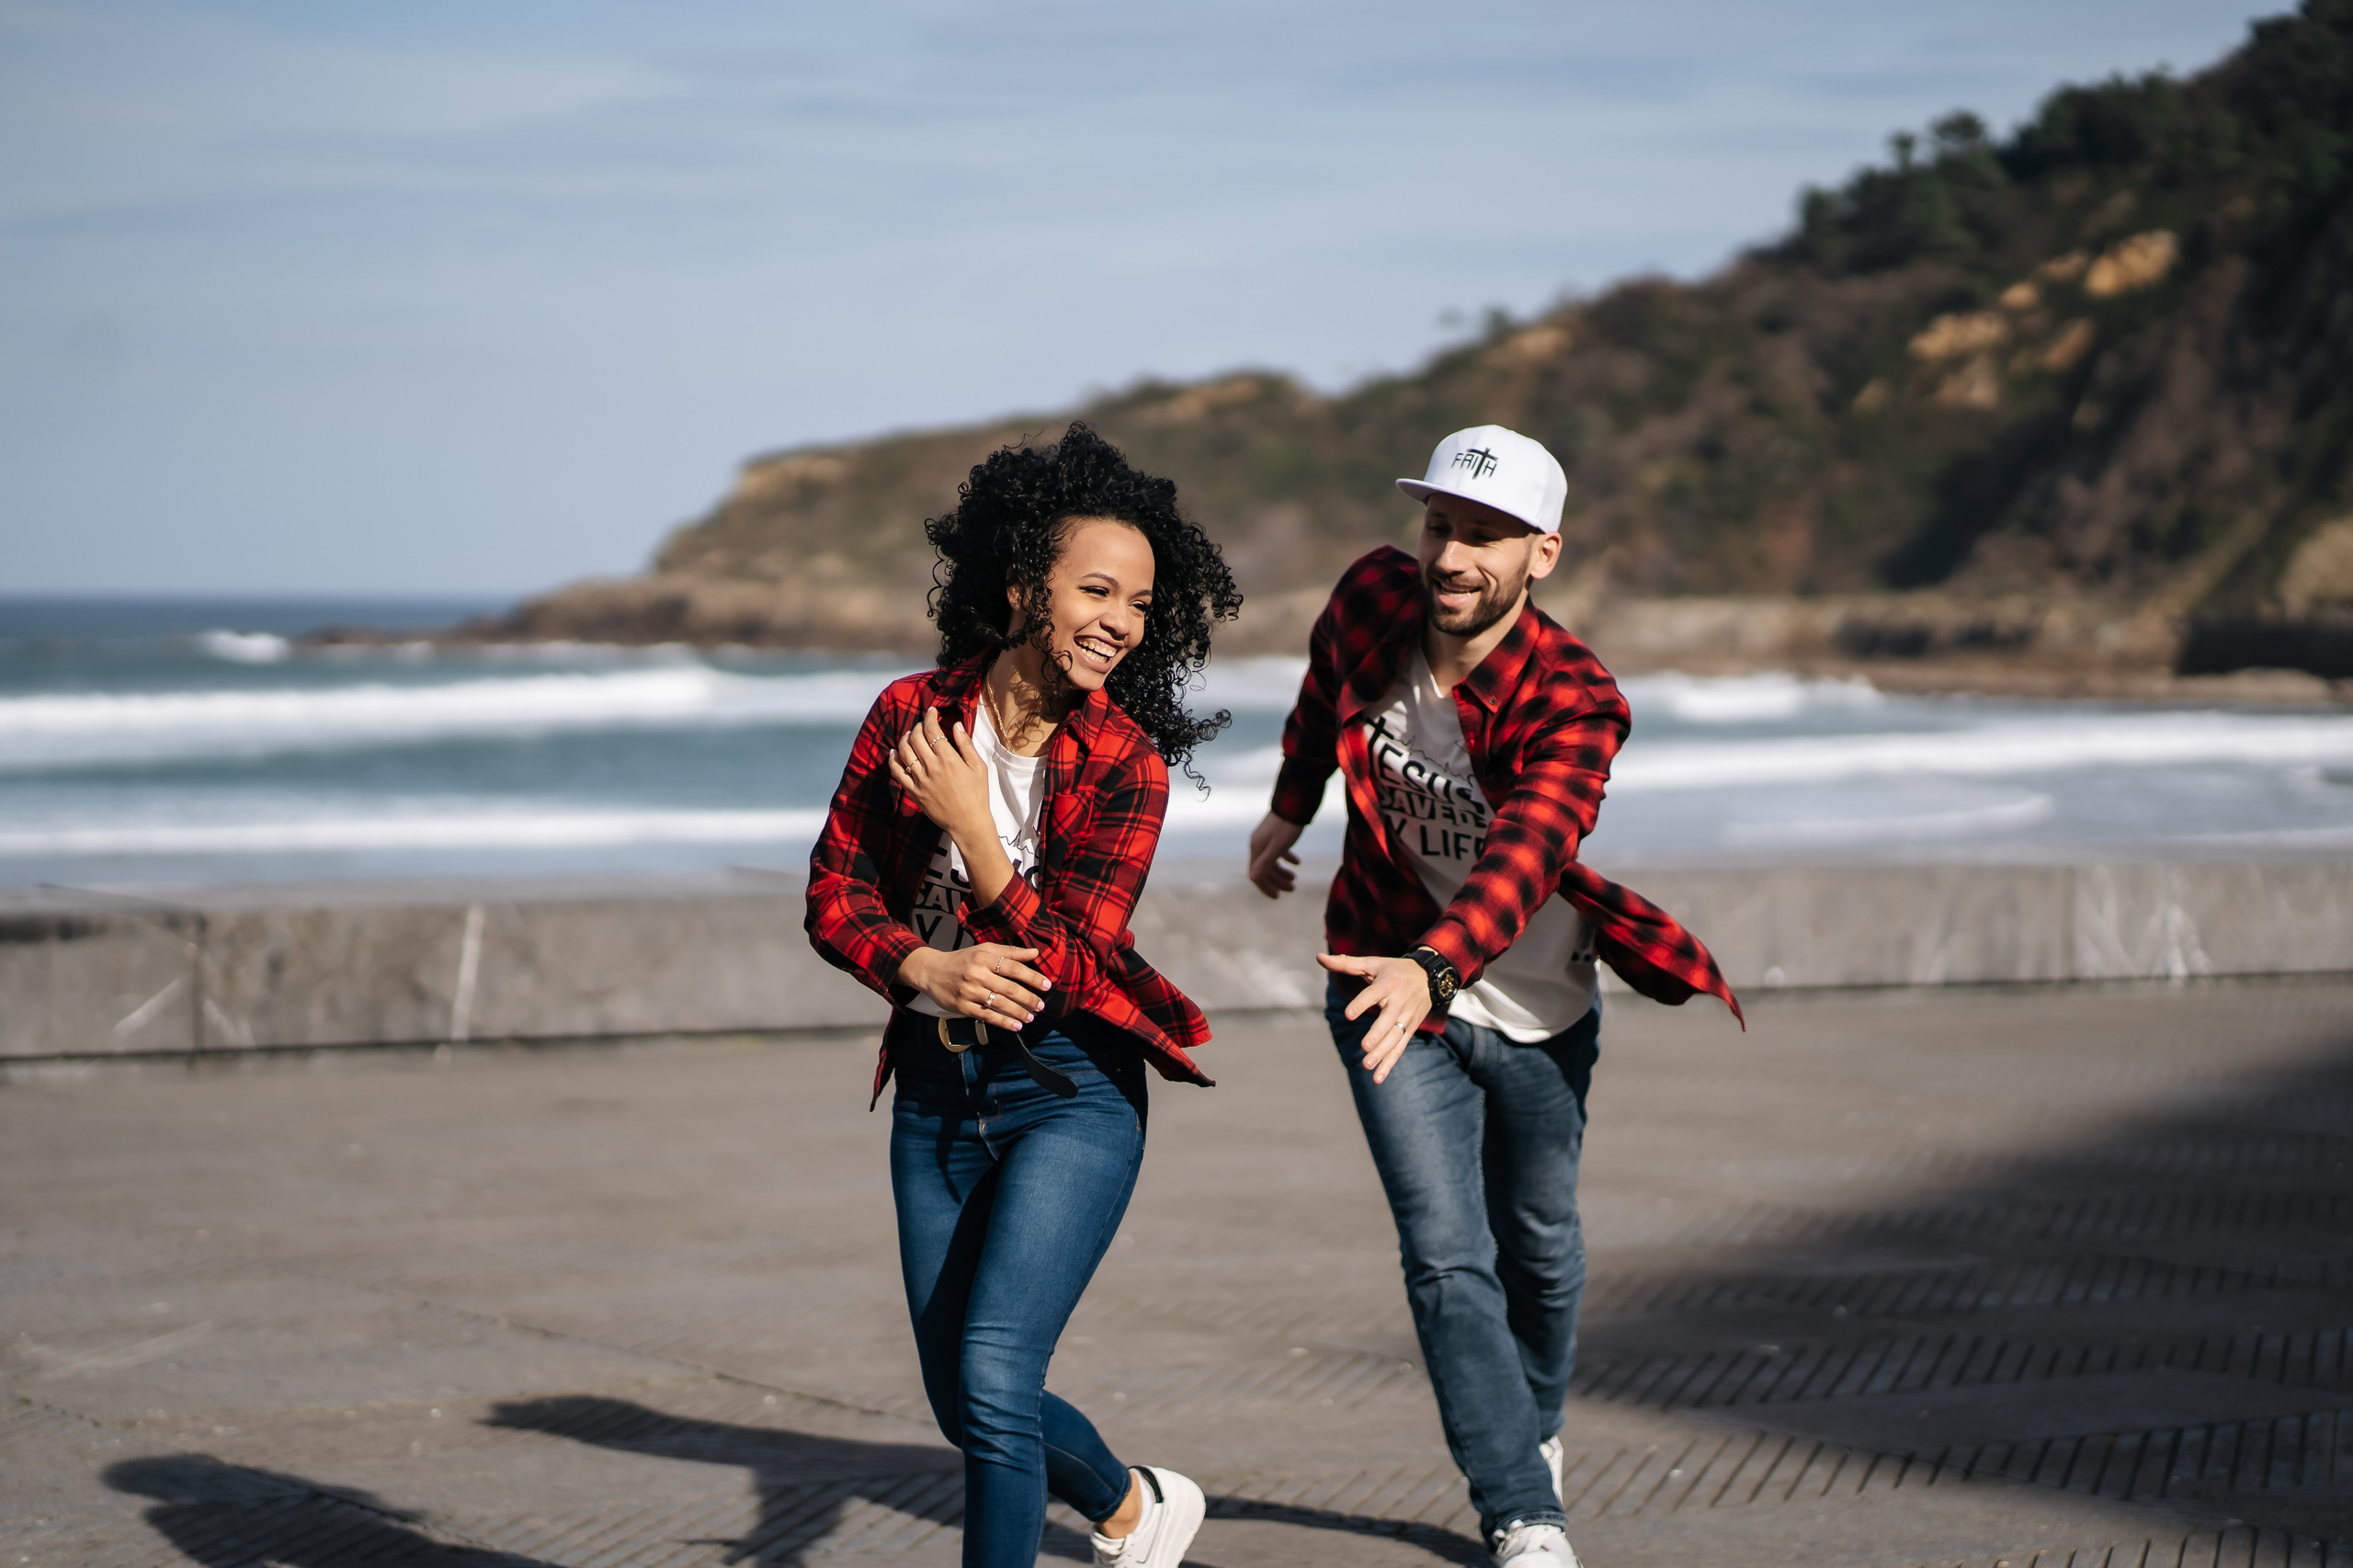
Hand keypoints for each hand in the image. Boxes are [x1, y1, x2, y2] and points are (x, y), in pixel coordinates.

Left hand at [888, 706, 990, 843]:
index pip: (932, 730)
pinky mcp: (913, 792)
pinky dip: (893, 760)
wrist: (968, 823)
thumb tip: (956, 725)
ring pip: (904, 752)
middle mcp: (931, 767)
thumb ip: (966, 744)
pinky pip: (897, 773)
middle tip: (922, 724)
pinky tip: (893, 752)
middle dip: (917, 726)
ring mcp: (920, 780)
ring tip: (909, 735)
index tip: (931, 711)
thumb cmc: (977, 795)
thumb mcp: (978, 767)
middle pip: (916, 738)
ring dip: (905, 739)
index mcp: (948, 759)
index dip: (930, 717)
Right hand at [898, 943, 1051, 1028]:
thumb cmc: (963, 960)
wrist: (932, 972)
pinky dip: (1003, 1022)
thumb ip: (1010, 952)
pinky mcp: (962, 1007)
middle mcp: (976, 974)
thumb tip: (1035, 952)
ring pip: (999, 1004)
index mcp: (983, 957)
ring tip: (1031, 1017)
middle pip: (1009, 988)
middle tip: (1041, 1006)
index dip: (1032, 977)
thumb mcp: (984, 950)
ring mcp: (969, 991)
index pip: (1013, 968)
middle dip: (1028, 998)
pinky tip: (1016, 1026)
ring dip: (1018, 1012)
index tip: (1047, 985)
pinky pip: (987, 1016)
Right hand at [1247, 812, 1303, 898]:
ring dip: (1282, 872)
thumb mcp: (1278, 846)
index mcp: (1257, 849)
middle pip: (1265, 869)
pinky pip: (1278, 851)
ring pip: (1272, 861)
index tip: (1277, 896)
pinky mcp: (1276, 834)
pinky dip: (1287, 859)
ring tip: (1295, 878)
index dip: (1265, 887)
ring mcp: (1267, 839)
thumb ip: (1265, 863)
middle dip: (1277, 881)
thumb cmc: (1287, 826)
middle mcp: (1258, 845)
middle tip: (1293, 889)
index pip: (1256, 874)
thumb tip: (1252, 878)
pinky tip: (1297, 863)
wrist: (1294, 803)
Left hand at [1316, 952, 1431, 1084]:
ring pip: (1395, 1037)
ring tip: (1367, 1065)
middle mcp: (1399, 1001)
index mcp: (1388, 984)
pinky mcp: (1410, 1029)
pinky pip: (1400, 1048)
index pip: (1373, 994)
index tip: (1348, 1014)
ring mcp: (1406, 1017)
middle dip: (1377, 1035)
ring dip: (1382, 1053)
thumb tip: (1319, 958)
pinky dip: (1390, 1063)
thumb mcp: (1372, 963)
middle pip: (1388, 1020)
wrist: (1430, 977)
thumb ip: (1345, 963)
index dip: (1361, 1004)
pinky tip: (1378, 1078)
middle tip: (1364, 1047)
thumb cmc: (1394, 970)